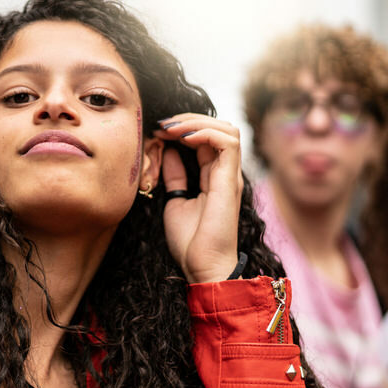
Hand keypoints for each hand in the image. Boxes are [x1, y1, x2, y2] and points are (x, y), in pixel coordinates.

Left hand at [153, 114, 242, 282]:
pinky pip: (228, 143)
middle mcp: (224, 173)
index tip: (157, 130)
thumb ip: (175, 175)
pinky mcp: (230, 181)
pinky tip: (183, 138)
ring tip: (171, 128)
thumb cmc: (190, 242)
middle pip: (219, 129)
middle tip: (162, 124)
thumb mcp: (175, 200)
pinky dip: (205, 133)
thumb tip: (167, 150)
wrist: (202, 267)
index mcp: (213, 177)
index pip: (206, 139)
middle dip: (189, 119)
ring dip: (197, 123)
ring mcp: (229, 176)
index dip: (183, 128)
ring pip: (227, 129)